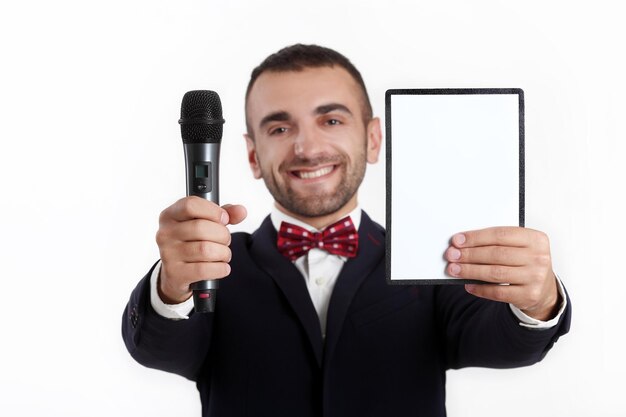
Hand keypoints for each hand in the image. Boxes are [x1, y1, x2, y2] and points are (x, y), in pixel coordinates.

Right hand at [155, 196, 246, 303]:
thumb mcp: (204, 223)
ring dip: (223, 253)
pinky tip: (222, 267)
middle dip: (222, 235)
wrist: (175, 274)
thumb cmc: (191, 243)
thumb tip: (241, 211)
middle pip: (201, 227)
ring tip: (223, 254)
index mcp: (170, 215)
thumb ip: (224, 214)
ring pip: (205, 250)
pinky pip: (205, 269)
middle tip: (225, 240)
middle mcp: (165, 234)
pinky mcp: (175, 274)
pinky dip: (220, 268)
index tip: (224, 218)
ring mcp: (168, 254)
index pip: (191, 205)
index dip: (213, 211)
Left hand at [445, 226, 559, 320]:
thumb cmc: (525, 262)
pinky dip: (480, 288)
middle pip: (496, 254)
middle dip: (470, 254)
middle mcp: (539, 257)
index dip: (476, 237)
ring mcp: (536, 277)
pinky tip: (468, 285)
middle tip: (452, 255)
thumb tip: (463, 244)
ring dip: (470, 271)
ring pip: (495, 273)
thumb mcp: (519, 247)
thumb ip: (497, 243)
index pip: (500, 235)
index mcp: (536, 239)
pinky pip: (498, 292)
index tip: (457, 240)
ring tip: (454, 269)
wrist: (544, 288)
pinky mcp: (529, 295)